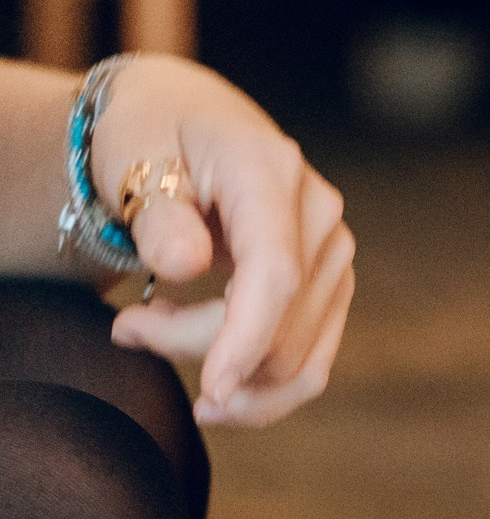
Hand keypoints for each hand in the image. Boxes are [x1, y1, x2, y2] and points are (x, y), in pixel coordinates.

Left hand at [87, 56, 353, 425]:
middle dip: (197, 348)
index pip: (275, 274)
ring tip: (154, 330)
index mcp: (270, 171)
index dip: (246, 338)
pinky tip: (204, 359)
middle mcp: (321, 214)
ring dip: (223, 370)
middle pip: (279, 325)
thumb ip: (157, 215)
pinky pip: (308, 364)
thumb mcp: (130, 161)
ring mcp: (336, 256)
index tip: (211, 390)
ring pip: (296, 358)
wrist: (188, 128)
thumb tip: (185, 264)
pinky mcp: (333, 290)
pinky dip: (255, 384)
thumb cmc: (150, 141)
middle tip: (125, 330)